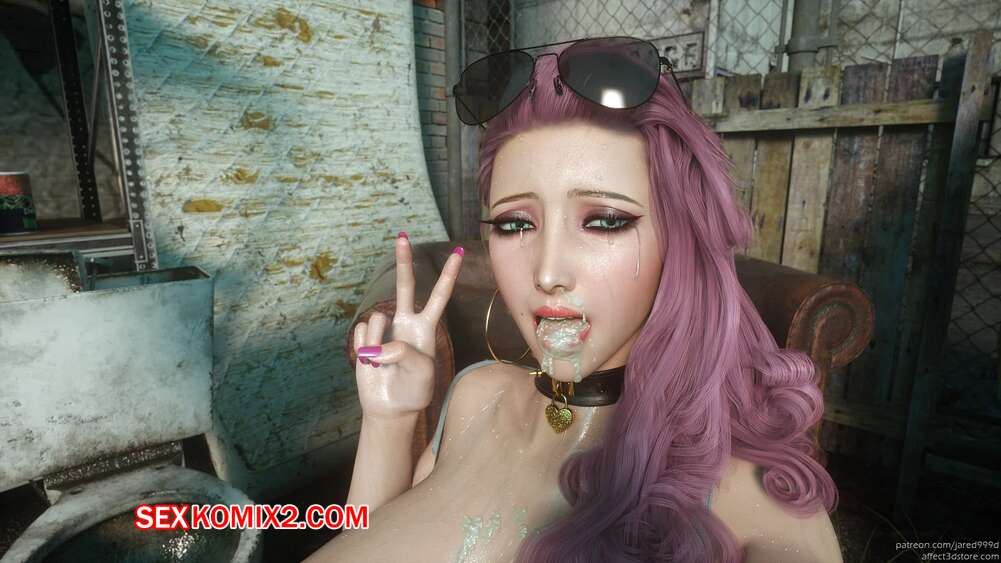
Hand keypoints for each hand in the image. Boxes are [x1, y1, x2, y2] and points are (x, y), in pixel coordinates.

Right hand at [353, 233, 463, 420]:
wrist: (391, 408)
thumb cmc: (414, 389)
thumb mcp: (421, 372)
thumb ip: (404, 353)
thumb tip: (378, 344)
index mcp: (426, 327)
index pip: (439, 296)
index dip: (448, 275)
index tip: (459, 252)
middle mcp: (405, 322)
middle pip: (405, 285)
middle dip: (403, 260)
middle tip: (401, 235)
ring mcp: (384, 329)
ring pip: (376, 320)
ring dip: (377, 343)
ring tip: (383, 364)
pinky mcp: (364, 339)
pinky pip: (361, 334)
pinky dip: (364, 349)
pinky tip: (370, 362)